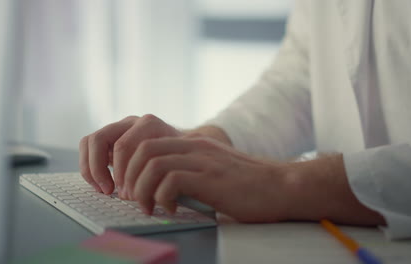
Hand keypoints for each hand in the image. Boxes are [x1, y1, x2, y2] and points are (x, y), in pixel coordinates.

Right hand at [79, 114, 181, 194]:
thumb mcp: (178, 164)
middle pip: (100, 139)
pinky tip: (102, 185)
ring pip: (90, 141)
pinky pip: (88, 148)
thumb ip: (165, 173)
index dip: (120, 172)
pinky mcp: (109, 139)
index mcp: (148, 124)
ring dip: (92, 168)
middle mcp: (131, 122)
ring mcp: (118, 128)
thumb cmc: (180, 161)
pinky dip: (90, 168)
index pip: (122, 146)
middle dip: (100, 169)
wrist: (182, 150)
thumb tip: (154, 194)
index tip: (125, 193)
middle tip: (109, 191)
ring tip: (103, 189)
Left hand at [123, 136, 292, 221]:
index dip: (130, 165)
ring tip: (147, 207)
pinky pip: (171, 180)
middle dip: (128, 176)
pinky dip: (161, 197)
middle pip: (142, 148)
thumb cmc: (248, 186)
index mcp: (193, 144)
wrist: (281, 187)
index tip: (130, 187)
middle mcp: (195, 146)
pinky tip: (171, 209)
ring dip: (141, 189)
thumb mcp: (213, 169)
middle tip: (131, 198)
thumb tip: (160, 187)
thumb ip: (190, 171)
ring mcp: (203, 160)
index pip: (146, 142)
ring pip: (152, 163)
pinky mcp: (211, 178)